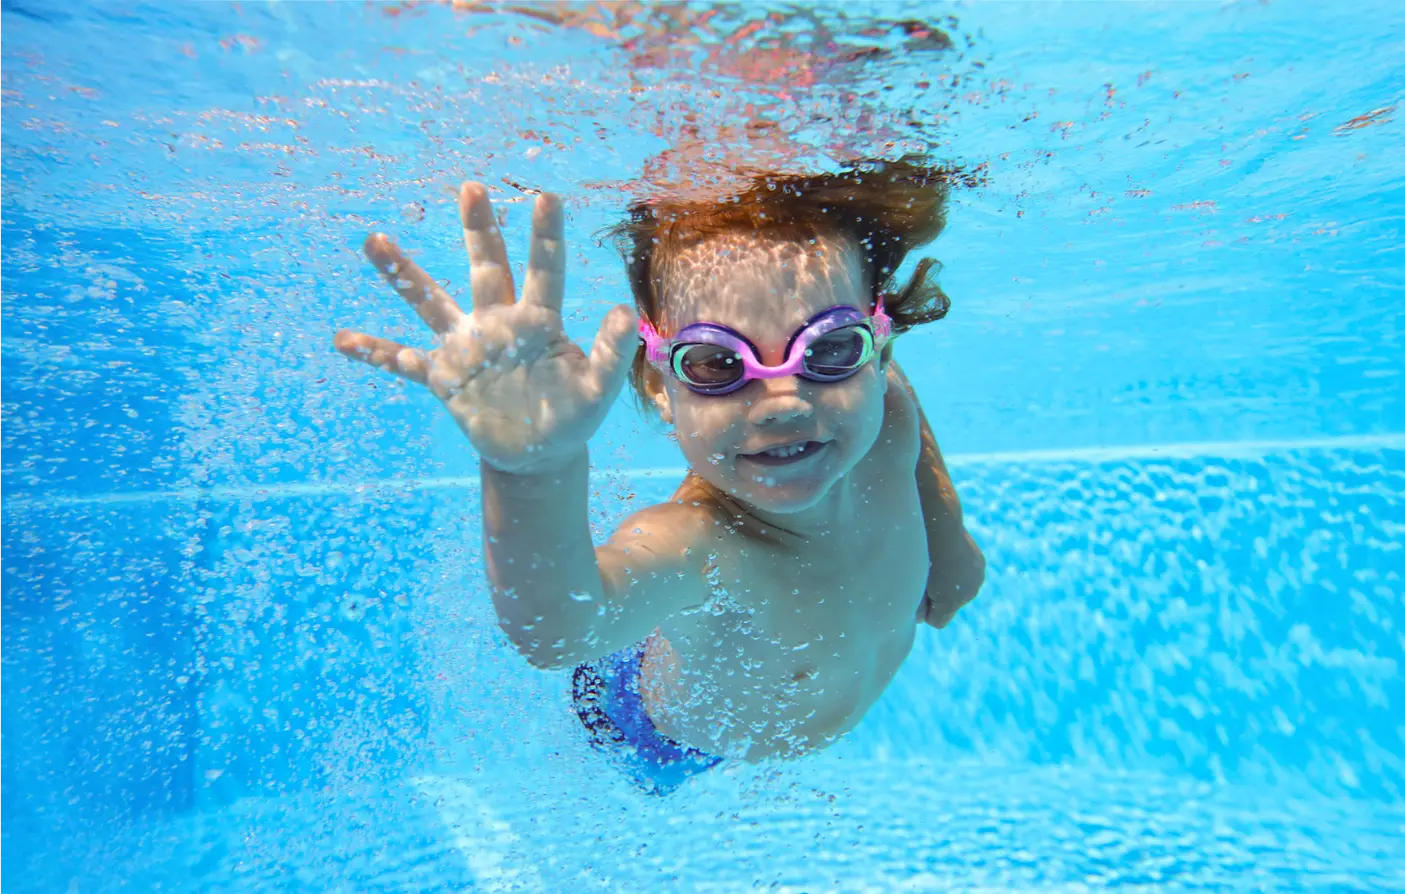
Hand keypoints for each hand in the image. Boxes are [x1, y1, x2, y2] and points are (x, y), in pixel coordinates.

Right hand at [334, 182, 638, 472]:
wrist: (539, 453)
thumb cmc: (572, 416)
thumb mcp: (597, 390)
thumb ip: (610, 353)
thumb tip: (624, 311)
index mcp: (538, 321)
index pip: (544, 271)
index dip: (545, 237)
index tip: (545, 197)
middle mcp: (497, 322)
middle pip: (486, 268)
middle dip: (479, 230)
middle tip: (472, 187)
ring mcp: (466, 347)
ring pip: (430, 302)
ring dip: (403, 275)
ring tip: (374, 240)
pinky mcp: (444, 378)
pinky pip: (403, 361)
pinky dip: (375, 353)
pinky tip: (342, 340)